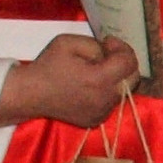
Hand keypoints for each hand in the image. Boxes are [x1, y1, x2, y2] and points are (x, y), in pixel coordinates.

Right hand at [0, 34, 137, 128]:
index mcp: (99, 80)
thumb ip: (95, 45)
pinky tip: (91, 85)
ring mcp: (101, 112)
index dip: (122, 48)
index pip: (129, 63)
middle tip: (108, 54)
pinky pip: (111, 103)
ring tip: (97, 70)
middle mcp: (105, 99)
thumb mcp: (68, 43)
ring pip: (124, 91)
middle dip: (124, 63)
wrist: (29, 93)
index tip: (108, 42)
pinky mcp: (96, 120)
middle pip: (133, 78)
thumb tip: (110, 52)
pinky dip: (107, 91)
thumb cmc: (47, 66)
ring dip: (117, 78)